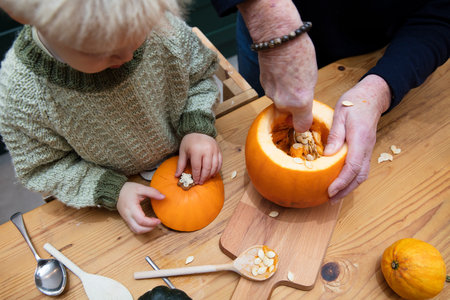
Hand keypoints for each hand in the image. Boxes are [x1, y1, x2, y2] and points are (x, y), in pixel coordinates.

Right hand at [117, 182, 163, 233]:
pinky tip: (147, 223)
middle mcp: (128, 215)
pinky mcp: (126, 220)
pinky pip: (134, 228)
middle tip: (157, 222)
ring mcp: (126, 219)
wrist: (116, 191)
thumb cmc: (128, 189)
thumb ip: (152, 192)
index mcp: (131, 207)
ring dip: (146, 230)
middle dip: (149, 228)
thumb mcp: (141, 188)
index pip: (141, 220)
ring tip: (153, 224)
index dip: (151, 222)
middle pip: (138, 229)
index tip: (158, 220)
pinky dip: (141, 229)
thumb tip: (163, 197)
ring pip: (136, 230)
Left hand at [176, 133, 221, 183]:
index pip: (197, 167)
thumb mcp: (183, 151)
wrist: (198, 130)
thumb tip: (176, 176)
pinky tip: (213, 174)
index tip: (195, 181)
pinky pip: (220, 162)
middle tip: (201, 182)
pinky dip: (217, 169)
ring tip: (206, 179)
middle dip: (204, 177)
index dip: (196, 176)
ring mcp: (214, 150)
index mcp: (196, 151)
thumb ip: (180, 164)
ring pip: (214, 166)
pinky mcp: (219, 150)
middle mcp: (207, 150)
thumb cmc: (189, 142)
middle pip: (207, 168)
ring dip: (211, 174)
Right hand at [238, 0, 316, 131]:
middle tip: (299, 88)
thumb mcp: (312, 78)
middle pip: (289, 113)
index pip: (301, 126)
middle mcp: (283, 102)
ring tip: (290, 76)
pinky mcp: (262, 86)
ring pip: (280, 101)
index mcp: (300, 102)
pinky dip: (277, 85)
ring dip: (284, 94)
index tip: (305, 118)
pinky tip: (281, 72)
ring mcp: (271, 95)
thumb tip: (301, 102)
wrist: (278, 38)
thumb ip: (306, 95)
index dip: (303, 123)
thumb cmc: (299, 52)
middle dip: (294, 105)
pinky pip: (272, 91)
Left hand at [325, 75, 390, 201]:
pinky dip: (351, 178)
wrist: (371, 97)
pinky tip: (340, 182)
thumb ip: (335, 135)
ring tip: (335, 195)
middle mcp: (366, 148)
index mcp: (360, 139)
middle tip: (331, 199)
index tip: (330, 191)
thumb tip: (328, 155)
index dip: (341, 181)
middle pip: (359, 175)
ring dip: (349, 186)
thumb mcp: (341, 114)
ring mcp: (368, 149)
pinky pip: (360, 168)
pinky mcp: (365, 149)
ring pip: (362, 174)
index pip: (352, 166)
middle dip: (346, 189)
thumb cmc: (355, 103)